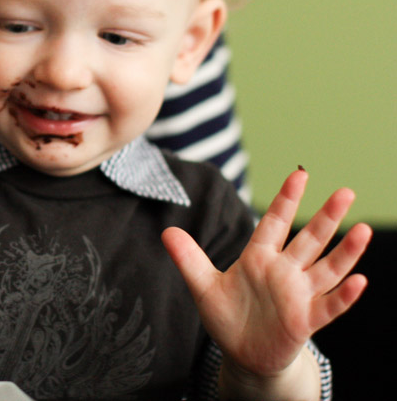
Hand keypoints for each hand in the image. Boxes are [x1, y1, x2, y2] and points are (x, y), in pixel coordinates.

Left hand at [162, 169, 371, 381]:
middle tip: (346, 191)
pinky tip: (359, 281)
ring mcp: (298, 295)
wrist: (242, 354)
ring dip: (345, 251)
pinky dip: (344, 295)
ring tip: (362, 229)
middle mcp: (284, 271)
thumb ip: (189, 258)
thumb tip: (167, 231)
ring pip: (326, 269)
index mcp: (259, 257)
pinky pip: (329, 306)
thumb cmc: (227, 316)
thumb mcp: (203, 285)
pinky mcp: (305, 321)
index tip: (299, 174)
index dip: (286, 200)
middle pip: (309, 240)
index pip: (275, 222)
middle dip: (326, 217)